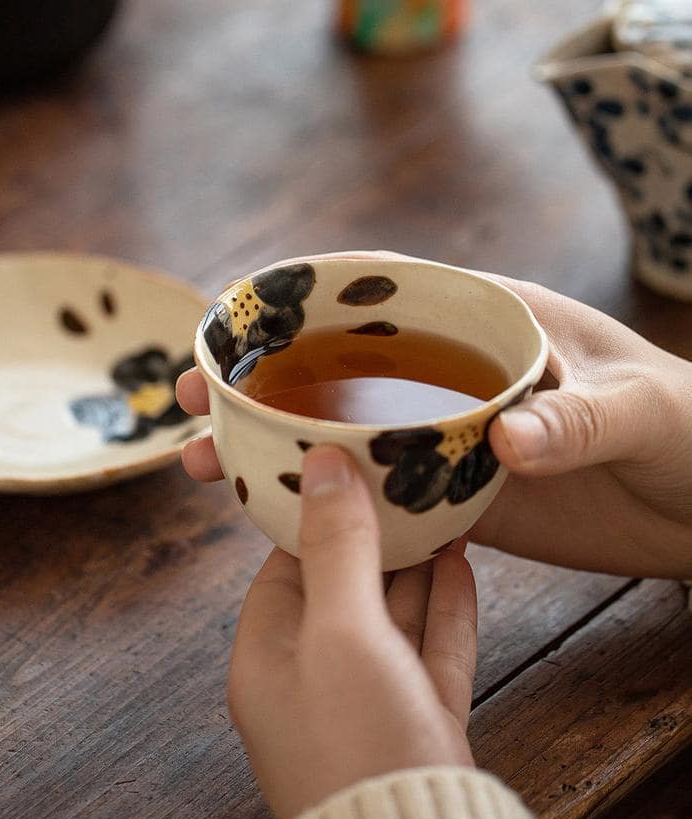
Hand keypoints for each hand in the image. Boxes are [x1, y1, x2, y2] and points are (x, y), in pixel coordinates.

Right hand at [178, 258, 691, 577]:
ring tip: (204, 466)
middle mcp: (449, 375)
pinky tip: (270, 514)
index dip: (296, 303)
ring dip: (272, 447)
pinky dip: (321, 502)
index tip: (229, 325)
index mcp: (485, 323)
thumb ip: (578, 419)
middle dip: (259, 380)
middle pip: (334, 366)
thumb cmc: (690, 433)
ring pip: (339, 433)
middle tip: (189, 400)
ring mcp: (442, 437)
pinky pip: (372, 494)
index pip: (377, 292)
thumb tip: (507, 438)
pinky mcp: (449, 494)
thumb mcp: (640, 412)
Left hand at [228, 446, 475, 818]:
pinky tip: (460, 566)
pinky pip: (428, 654)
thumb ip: (336, 548)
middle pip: (342, 589)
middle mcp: (311, 681)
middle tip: (404, 481)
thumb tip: (320, 463)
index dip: (314, 517)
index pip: (284, 567)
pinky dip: (443, 611)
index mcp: (267, 658)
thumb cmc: (355, 745)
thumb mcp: (341, 632)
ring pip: (391, 619)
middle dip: (374, 538)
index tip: (342, 470)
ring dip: (415, 568)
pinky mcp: (416, 725)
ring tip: (437, 511)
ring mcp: (367, 705)